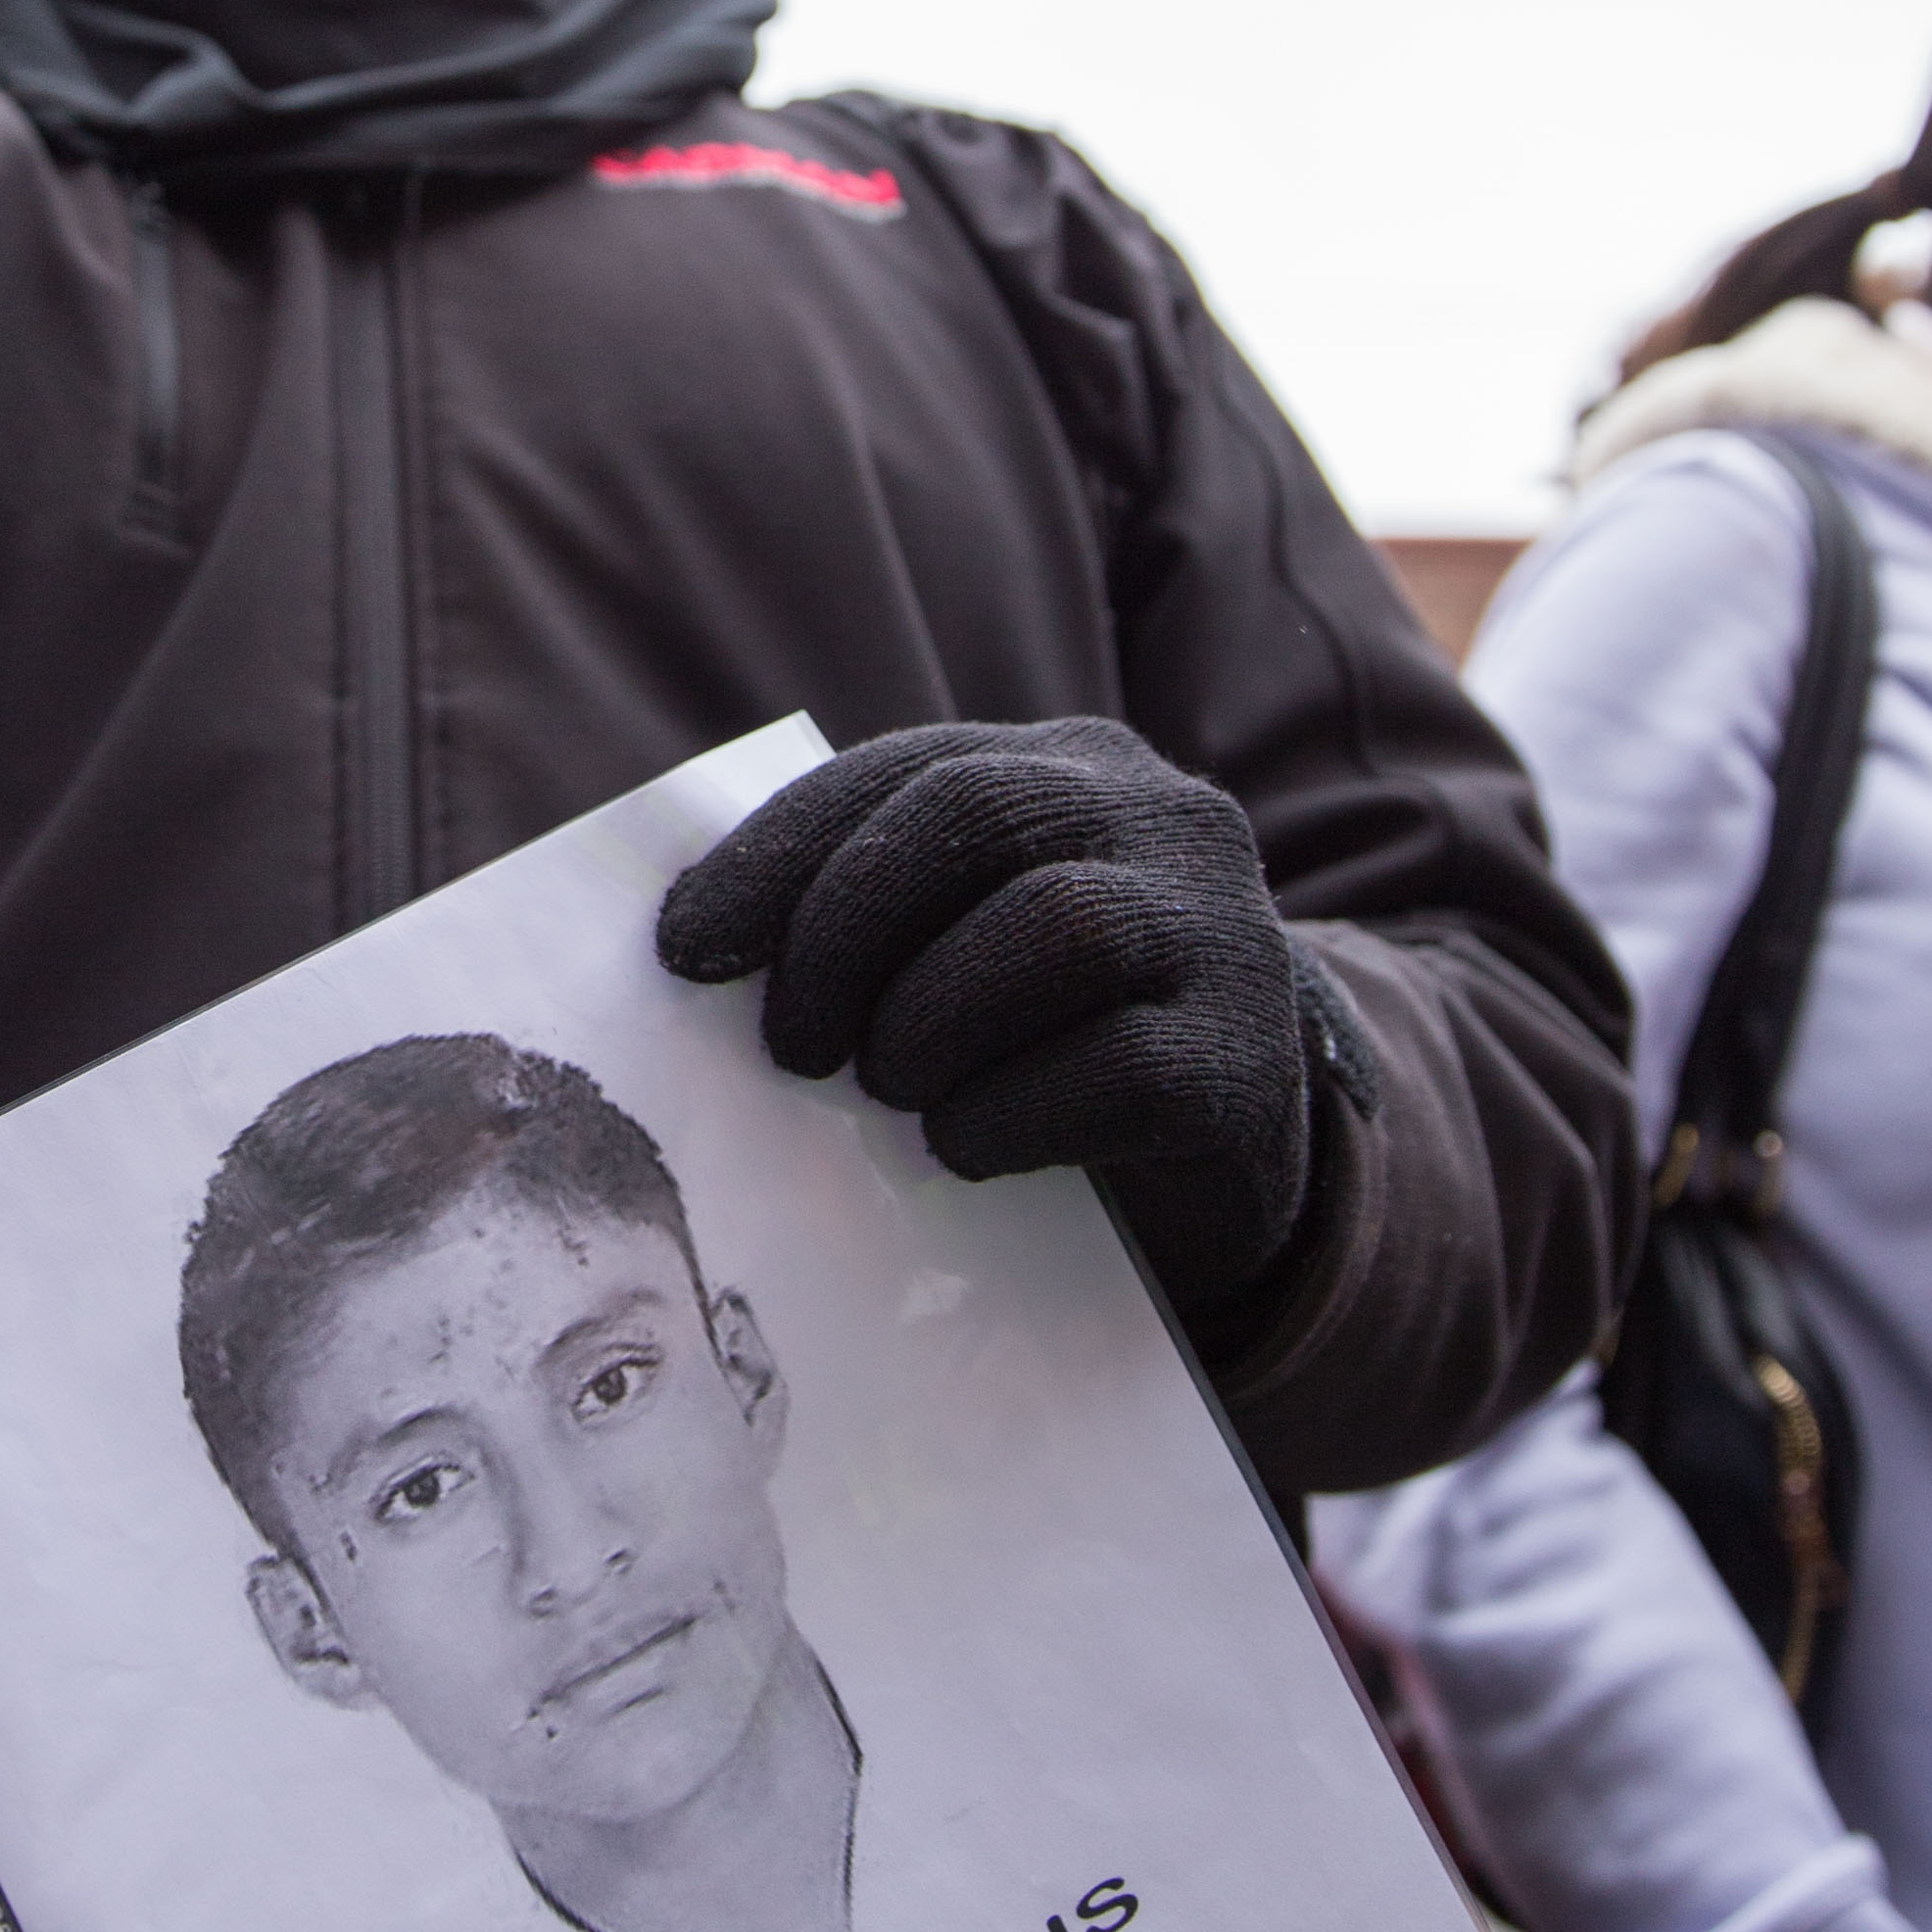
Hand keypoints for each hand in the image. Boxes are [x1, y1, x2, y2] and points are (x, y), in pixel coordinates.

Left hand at [655, 718, 1369, 1329]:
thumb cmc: (1046, 1040)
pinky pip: (1117, 1066)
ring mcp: (1224, 934)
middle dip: (848, 929)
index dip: (782, 851)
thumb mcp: (961, 943)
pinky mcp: (1246, 1064)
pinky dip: (1007, 1113)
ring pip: (1057, 928)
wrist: (1218, 1165)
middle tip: (792, 1043)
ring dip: (931, 1021)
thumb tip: (693, 940)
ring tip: (889, 1090)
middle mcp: (1165, 821)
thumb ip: (869, 911)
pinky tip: (966, 1146)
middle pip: (980, 816)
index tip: (685, 947)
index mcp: (1074, 765)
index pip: (909, 766)